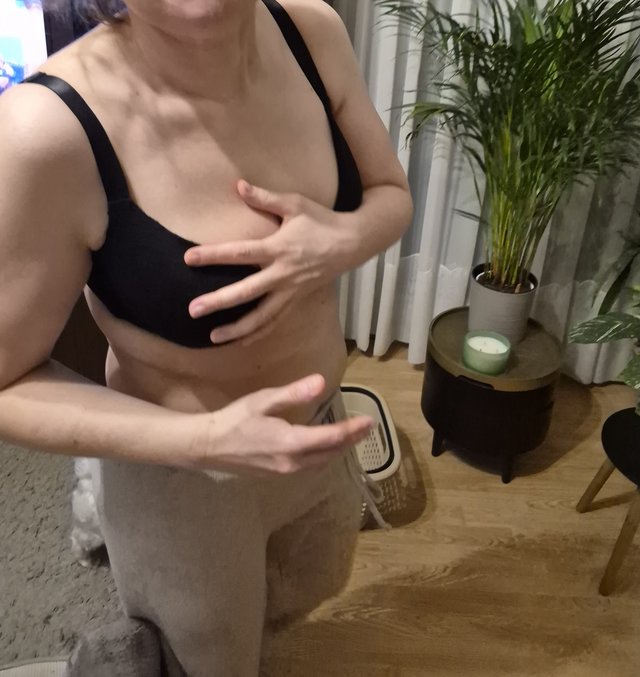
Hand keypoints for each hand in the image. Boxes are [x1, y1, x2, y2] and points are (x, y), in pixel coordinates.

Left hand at [185, 180, 351, 345]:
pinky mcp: (297, 301)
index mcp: (279, 249)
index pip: (240, 253)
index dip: (214, 255)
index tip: (189, 258)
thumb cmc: (322, 221)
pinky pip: (275, 321)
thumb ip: (265, 198)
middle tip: (193, 310)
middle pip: (246, 292)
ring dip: (237, 329)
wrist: (353, 243)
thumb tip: (238, 186)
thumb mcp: (295, 204)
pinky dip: (257, 333)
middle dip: (218, 302)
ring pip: (262, 317)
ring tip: (213, 337)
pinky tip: (240, 340)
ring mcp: (291, 292)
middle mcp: (283, 275)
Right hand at [189, 374, 372, 475]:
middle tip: (366, 428)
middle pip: (331, 453)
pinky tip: (324, 447)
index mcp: (291, 442)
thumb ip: (293, 394)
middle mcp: (293, 462)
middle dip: (351, 440)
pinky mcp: (278, 474)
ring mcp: (285, 471)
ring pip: (321, 462)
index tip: (370, 421)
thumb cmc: (235, 419)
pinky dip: (323, 456)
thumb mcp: (263, 401)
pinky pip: (309, 466)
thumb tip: (321, 382)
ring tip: (351, 436)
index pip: (331, 437)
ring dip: (338, 450)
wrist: (208, 446)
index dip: (353, 430)